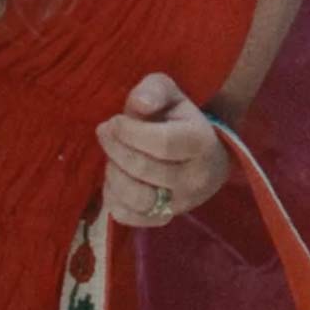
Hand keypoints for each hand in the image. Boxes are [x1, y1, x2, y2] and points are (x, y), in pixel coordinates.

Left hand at [95, 73, 229, 227]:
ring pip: (137, 198)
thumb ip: (154, 90)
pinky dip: (113, 199)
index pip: (162, 143)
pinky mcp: (166, 219)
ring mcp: (182, 203)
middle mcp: (197, 178)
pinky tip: (115, 179)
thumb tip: (139, 104)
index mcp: (201, 143)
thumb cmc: (181, 119)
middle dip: (116, 149)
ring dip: (114, 175)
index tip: (114, 121)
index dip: (130, 133)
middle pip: (145, 169)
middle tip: (105, 132)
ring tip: (111, 158)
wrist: (204, 153)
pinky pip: (129, 217)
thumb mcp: (171, 94)